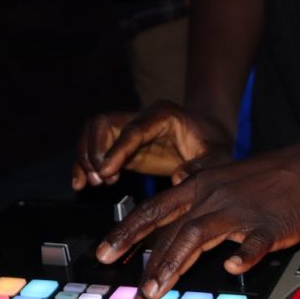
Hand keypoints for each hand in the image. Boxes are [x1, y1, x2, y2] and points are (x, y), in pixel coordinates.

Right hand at [71, 100, 233, 188]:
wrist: (211, 136)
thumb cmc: (214, 143)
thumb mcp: (217, 156)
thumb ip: (202, 166)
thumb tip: (179, 179)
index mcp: (163, 115)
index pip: (133, 130)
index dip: (116, 150)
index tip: (105, 171)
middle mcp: (141, 118)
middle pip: (103, 124)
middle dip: (94, 151)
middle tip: (98, 179)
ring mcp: (129, 130)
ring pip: (94, 133)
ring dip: (85, 157)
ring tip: (90, 183)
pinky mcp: (124, 145)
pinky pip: (97, 148)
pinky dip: (86, 164)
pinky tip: (82, 183)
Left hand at [95, 140, 299, 298]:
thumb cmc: (268, 179)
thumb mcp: (222, 180)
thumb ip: (195, 199)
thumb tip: (172, 213)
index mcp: (199, 187)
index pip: (154, 211)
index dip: (127, 233)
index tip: (105, 254)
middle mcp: (213, 198)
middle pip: (171, 230)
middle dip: (147, 264)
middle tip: (135, 294)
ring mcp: (240, 212)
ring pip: (198, 236)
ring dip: (174, 264)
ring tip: (158, 290)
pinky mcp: (269, 225)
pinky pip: (254, 242)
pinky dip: (242, 255)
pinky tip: (231, 267)